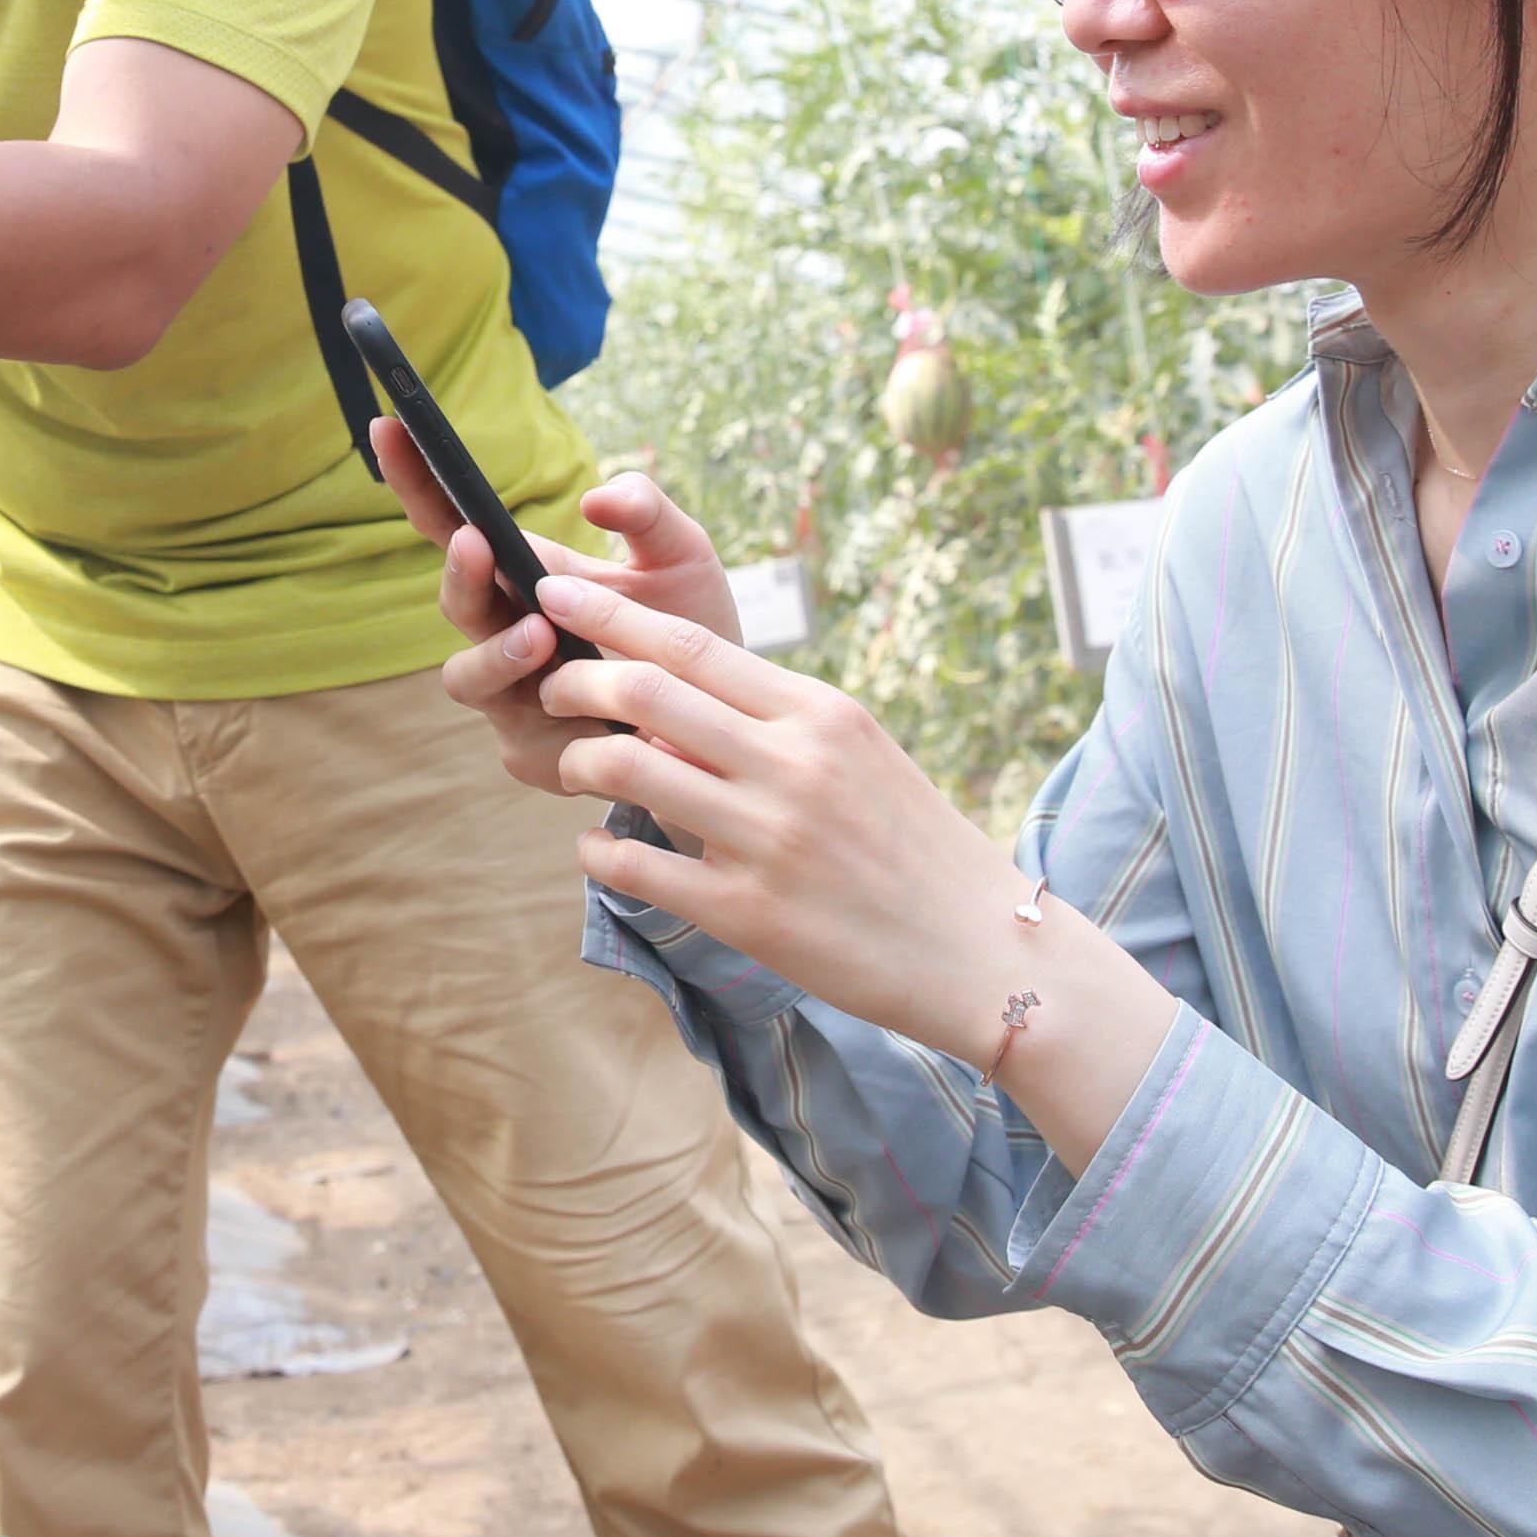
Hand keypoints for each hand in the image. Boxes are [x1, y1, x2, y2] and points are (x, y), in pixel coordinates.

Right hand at [370, 431, 736, 797]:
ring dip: (496, 654)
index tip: (389, 428)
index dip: (417, 481)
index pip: (454, 524)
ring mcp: (514, 699)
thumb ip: (647, 511)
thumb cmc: (688, 628)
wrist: (726, 721)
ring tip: (542, 638)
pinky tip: (596, 720)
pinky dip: (553, 724)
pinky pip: (523, 742)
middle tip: (476, 541)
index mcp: (525, 577)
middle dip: (458, 574)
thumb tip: (597, 498)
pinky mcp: (538, 756)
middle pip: (453, 604)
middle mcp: (505, 635)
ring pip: (466, 679)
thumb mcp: (682, 555)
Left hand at [518, 572, 1176, 1144]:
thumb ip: (775, 722)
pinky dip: (597, 850)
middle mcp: (793, 766)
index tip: (556, 588)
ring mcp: (768, 840)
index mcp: (821, 714)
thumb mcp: (861, 755)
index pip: (693, 645)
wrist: (985, 949)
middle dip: (575, 681)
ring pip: (628, 770)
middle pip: (646, 693)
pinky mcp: (748, 915)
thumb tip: (675, 696)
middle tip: (551, 688)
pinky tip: (596, 846)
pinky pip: (636, 868)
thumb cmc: (915, 846)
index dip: (610, 613)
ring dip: (579, 761)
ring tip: (574, 767)